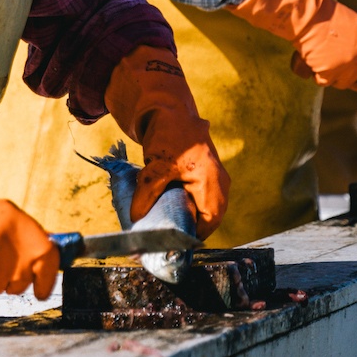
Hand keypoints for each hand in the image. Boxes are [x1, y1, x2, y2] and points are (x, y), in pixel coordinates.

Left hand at [104, 47, 228, 236]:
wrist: (170, 110)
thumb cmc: (169, 136)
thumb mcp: (155, 166)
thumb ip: (147, 194)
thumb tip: (137, 219)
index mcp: (213, 184)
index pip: (207, 224)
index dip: (188, 238)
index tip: (166, 246)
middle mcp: (219, 185)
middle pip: (206, 220)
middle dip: (185, 231)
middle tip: (162, 241)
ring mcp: (215, 181)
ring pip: (203, 211)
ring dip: (185, 220)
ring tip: (163, 229)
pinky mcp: (205, 177)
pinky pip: (199, 201)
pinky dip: (185, 208)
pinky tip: (167, 211)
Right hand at [231, 0, 356, 96]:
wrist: (311, 17)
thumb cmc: (333, 18)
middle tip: (352, 76)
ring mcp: (350, 70)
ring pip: (344, 84)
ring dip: (336, 75)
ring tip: (328, 54)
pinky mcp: (331, 76)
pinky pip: (325, 82)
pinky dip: (320, 74)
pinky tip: (317, 57)